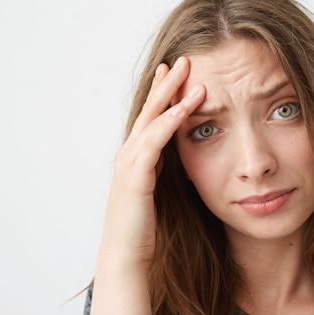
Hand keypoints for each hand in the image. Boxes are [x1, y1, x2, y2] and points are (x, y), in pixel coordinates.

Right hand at [99, 57, 204, 263]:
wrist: (126, 255)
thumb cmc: (143, 227)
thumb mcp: (158, 191)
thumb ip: (163, 170)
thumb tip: (178, 158)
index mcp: (136, 158)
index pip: (151, 118)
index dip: (162, 94)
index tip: (175, 72)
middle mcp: (129, 154)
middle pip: (149, 110)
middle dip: (165, 83)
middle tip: (181, 59)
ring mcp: (129, 163)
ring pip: (151, 119)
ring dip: (170, 94)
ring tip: (187, 72)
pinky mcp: (135, 176)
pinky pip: (155, 141)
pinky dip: (170, 122)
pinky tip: (185, 107)